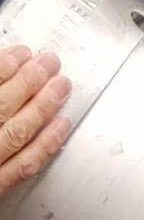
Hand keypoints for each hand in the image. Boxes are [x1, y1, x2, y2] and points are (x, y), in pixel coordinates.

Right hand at [0, 47, 71, 195]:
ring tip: (61, 86)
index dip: (4, 65)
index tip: (21, 53)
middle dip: (30, 80)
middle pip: (2, 106)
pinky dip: (45, 144)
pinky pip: (22, 166)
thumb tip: (3, 62)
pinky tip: (60, 125)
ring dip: (43, 106)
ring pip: (17, 133)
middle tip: (49, 62)